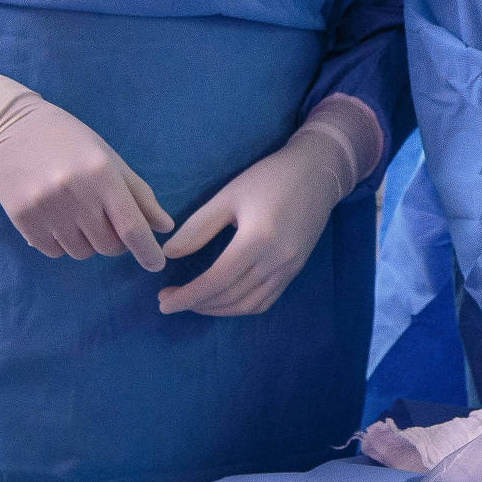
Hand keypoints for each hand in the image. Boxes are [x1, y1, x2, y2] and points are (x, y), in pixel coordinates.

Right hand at [0, 94, 172, 266]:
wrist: (12, 128)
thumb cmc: (71, 141)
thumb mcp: (109, 159)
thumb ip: (139, 194)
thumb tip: (164, 227)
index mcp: (102, 176)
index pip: (131, 227)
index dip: (147, 251)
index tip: (156, 264)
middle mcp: (74, 195)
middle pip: (108, 245)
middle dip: (115, 241)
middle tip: (106, 220)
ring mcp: (45, 209)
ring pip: (81, 252)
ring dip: (88, 243)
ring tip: (78, 215)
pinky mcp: (21, 219)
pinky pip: (53, 252)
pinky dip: (62, 244)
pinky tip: (57, 219)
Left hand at [158, 102, 373, 315]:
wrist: (318, 172)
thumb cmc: (270, 178)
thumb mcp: (228, 196)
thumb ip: (198, 228)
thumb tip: (169, 254)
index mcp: (257, 239)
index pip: (216, 281)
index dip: (187, 296)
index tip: (163, 302)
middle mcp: (276, 260)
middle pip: (230, 296)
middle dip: (196, 304)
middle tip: (169, 300)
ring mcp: (289, 268)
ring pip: (248, 305)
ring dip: (217, 309)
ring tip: (193, 301)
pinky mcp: (295, 270)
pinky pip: (265, 300)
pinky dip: (240, 306)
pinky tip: (223, 299)